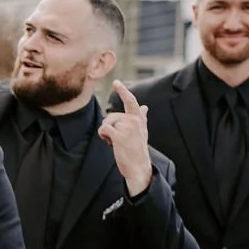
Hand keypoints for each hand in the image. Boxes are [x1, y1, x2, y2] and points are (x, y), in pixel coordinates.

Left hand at [98, 81, 153, 195]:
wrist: (139, 167)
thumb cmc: (137, 150)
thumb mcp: (142, 131)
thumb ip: (142, 118)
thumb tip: (145, 107)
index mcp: (139, 119)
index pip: (131, 102)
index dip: (123, 91)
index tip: (116, 82)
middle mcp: (135, 121)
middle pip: (112, 116)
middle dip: (109, 127)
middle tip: (117, 139)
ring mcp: (128, 128)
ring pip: (107, 123)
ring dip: (106, 133)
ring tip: (115, 142)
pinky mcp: (120, 136)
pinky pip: (103, 129)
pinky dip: (103, 136)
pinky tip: (110, 143)